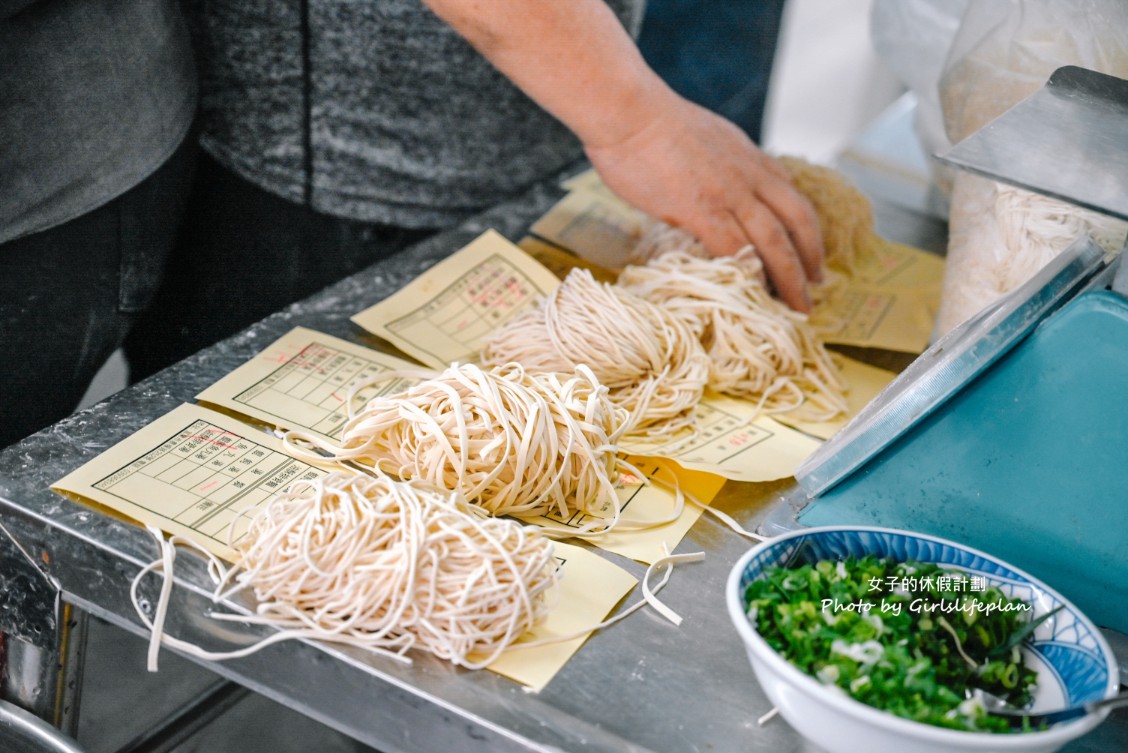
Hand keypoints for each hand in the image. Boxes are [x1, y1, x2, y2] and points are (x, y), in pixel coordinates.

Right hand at [585, 94, 823, 311]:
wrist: (627, 110)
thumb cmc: (646, 123)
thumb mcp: (700, 139)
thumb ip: (714, 165)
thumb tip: (704, 188)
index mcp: (748, 157)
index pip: (790, 195)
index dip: (804, 228)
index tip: (808, 251)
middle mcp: (749, 174)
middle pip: (797, 220)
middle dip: (811, 256)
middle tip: (816, 285)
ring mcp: (729, 192)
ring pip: (775, 241)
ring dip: (791, 277)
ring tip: (797, 305)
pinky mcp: (702, 209)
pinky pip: (736, 249)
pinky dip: (750, 275)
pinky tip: (754, 295)